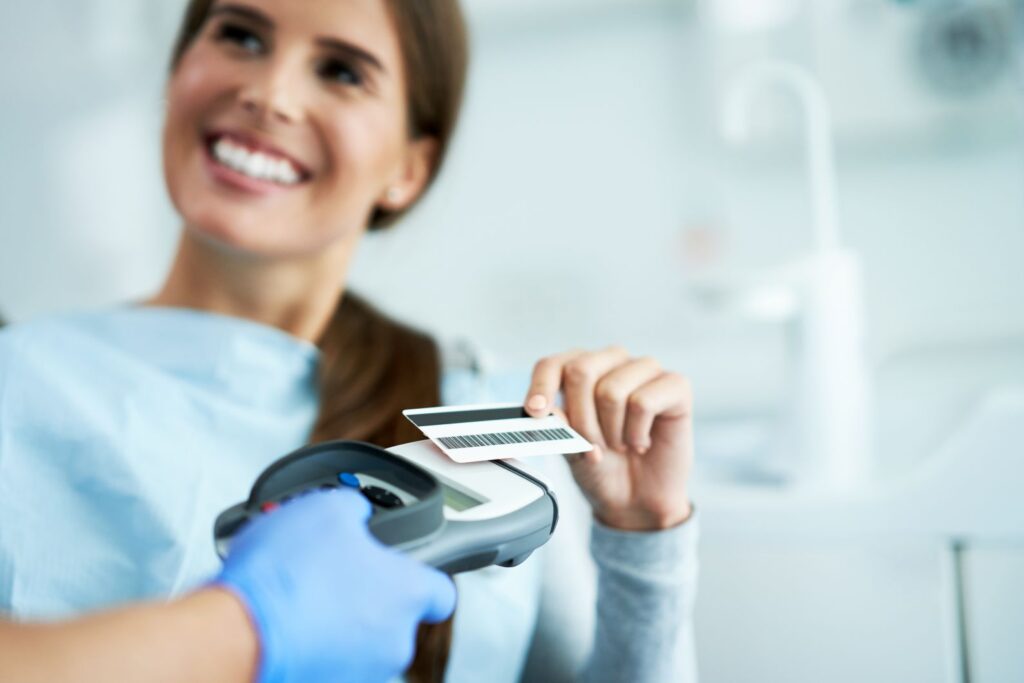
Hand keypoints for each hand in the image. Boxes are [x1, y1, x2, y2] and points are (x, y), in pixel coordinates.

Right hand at [214, 489, 455, 682]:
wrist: (237, 632)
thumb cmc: (288, 574)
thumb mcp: (327, 508)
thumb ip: (355, 509)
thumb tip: (354, 513)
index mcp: (406, 594)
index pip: (441, 591)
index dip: (424, 574)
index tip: (406, 566)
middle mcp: (392, 641)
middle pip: (394, 614)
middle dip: (367, 592)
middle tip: (336, 569)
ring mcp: (359, 671)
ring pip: (359, 638)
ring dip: (338, 617)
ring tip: (303, 591)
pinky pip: (327, 658)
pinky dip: (312, 640)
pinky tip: (287, 616)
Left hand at [525, 347, 693, 530]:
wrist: (635, 500)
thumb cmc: (603, 467)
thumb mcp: (569, 449)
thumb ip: (558, 425)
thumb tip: (546, 409)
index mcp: (581, 370)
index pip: (553, 364)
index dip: (541, 387)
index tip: (535, 413)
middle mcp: (612, 362)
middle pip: (581, 371)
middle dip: (581, 419)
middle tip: (593, 445)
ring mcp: (645, 370)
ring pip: (612, 391)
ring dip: (611, 431)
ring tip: (620, 444)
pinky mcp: (675, 385)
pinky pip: (644, 402)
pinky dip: (636, 433)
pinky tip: (641, 442)